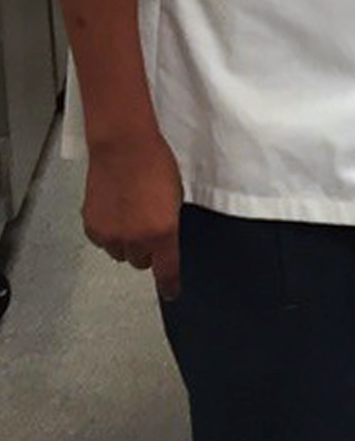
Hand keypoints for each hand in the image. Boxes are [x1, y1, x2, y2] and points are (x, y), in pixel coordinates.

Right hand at [83, 132, 182, 298]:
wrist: (124, 147)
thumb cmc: (155, 165)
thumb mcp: (176, 198)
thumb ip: (170, 224)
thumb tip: (165, 239)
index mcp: (163, 232)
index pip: (167, 270)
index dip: (170, 285)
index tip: (171, 292)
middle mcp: (136, 239)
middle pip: (142, 262)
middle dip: (147, 250)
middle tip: (148, 226)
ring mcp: (112, 235)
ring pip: (121, 254)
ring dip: (127, 242)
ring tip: (130, 215)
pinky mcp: (92, 228)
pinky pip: (103, 242)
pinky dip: (109, 233)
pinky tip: (115, 212)